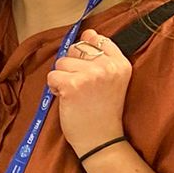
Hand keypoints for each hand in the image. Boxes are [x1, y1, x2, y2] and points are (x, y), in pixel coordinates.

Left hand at [47, 26, 131, 158]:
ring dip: (62, 78)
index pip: (98, 39)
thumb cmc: (103, 111)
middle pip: (76, 48)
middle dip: (72, 66)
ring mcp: (90, 74)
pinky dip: (54, 88)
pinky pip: (52, 76)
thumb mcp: (113, 79)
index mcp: (121, 63)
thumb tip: (87, 32)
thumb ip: (102, 56)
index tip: (89, 70)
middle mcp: (108, 66)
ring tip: (75, 94)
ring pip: (61, 62)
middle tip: (82, 87)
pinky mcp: (72, 84)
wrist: (101, 140)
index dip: (87, 52)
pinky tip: (66, 99)